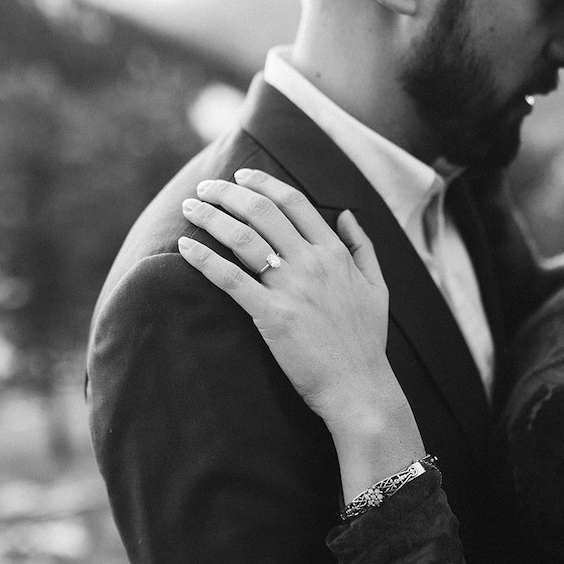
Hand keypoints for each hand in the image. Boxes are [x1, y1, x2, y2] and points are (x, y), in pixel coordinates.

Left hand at [178, 168, 425, 497]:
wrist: (360, 387)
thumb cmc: (367, 341)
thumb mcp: (378, 287)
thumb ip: (362, 247)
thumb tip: (346, 214)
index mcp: (335, 253)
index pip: (294, 202)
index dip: (264, 183)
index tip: (241, 176)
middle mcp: (313, 263)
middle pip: (263, 212)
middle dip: (229, 193)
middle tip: (206, 187)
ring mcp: (292, 288)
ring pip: (244, 238)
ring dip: (212, 216)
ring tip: (190, 207)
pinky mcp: (272, 316)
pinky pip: (231, 279)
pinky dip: (204, 259)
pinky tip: (185, 246)